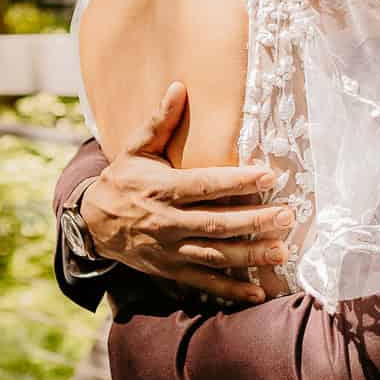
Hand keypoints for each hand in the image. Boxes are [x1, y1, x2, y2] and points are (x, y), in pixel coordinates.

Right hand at [79, 82, 289, 302]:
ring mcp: (169, 250)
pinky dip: (230, 290)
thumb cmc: (121, 180)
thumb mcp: (135, 149)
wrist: (92, 224)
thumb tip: (179, 87)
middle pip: (216, 223)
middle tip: (287, 216)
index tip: (268, 175)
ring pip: (215, 255)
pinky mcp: (170, 270)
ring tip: (281, 252)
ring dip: (249, 256)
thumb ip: (159, 121)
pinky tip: (258, 292)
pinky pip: (203, 283)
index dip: (237, 181)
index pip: (205, 185)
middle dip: (254, 221)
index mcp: (161, 189)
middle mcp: (167, 222)